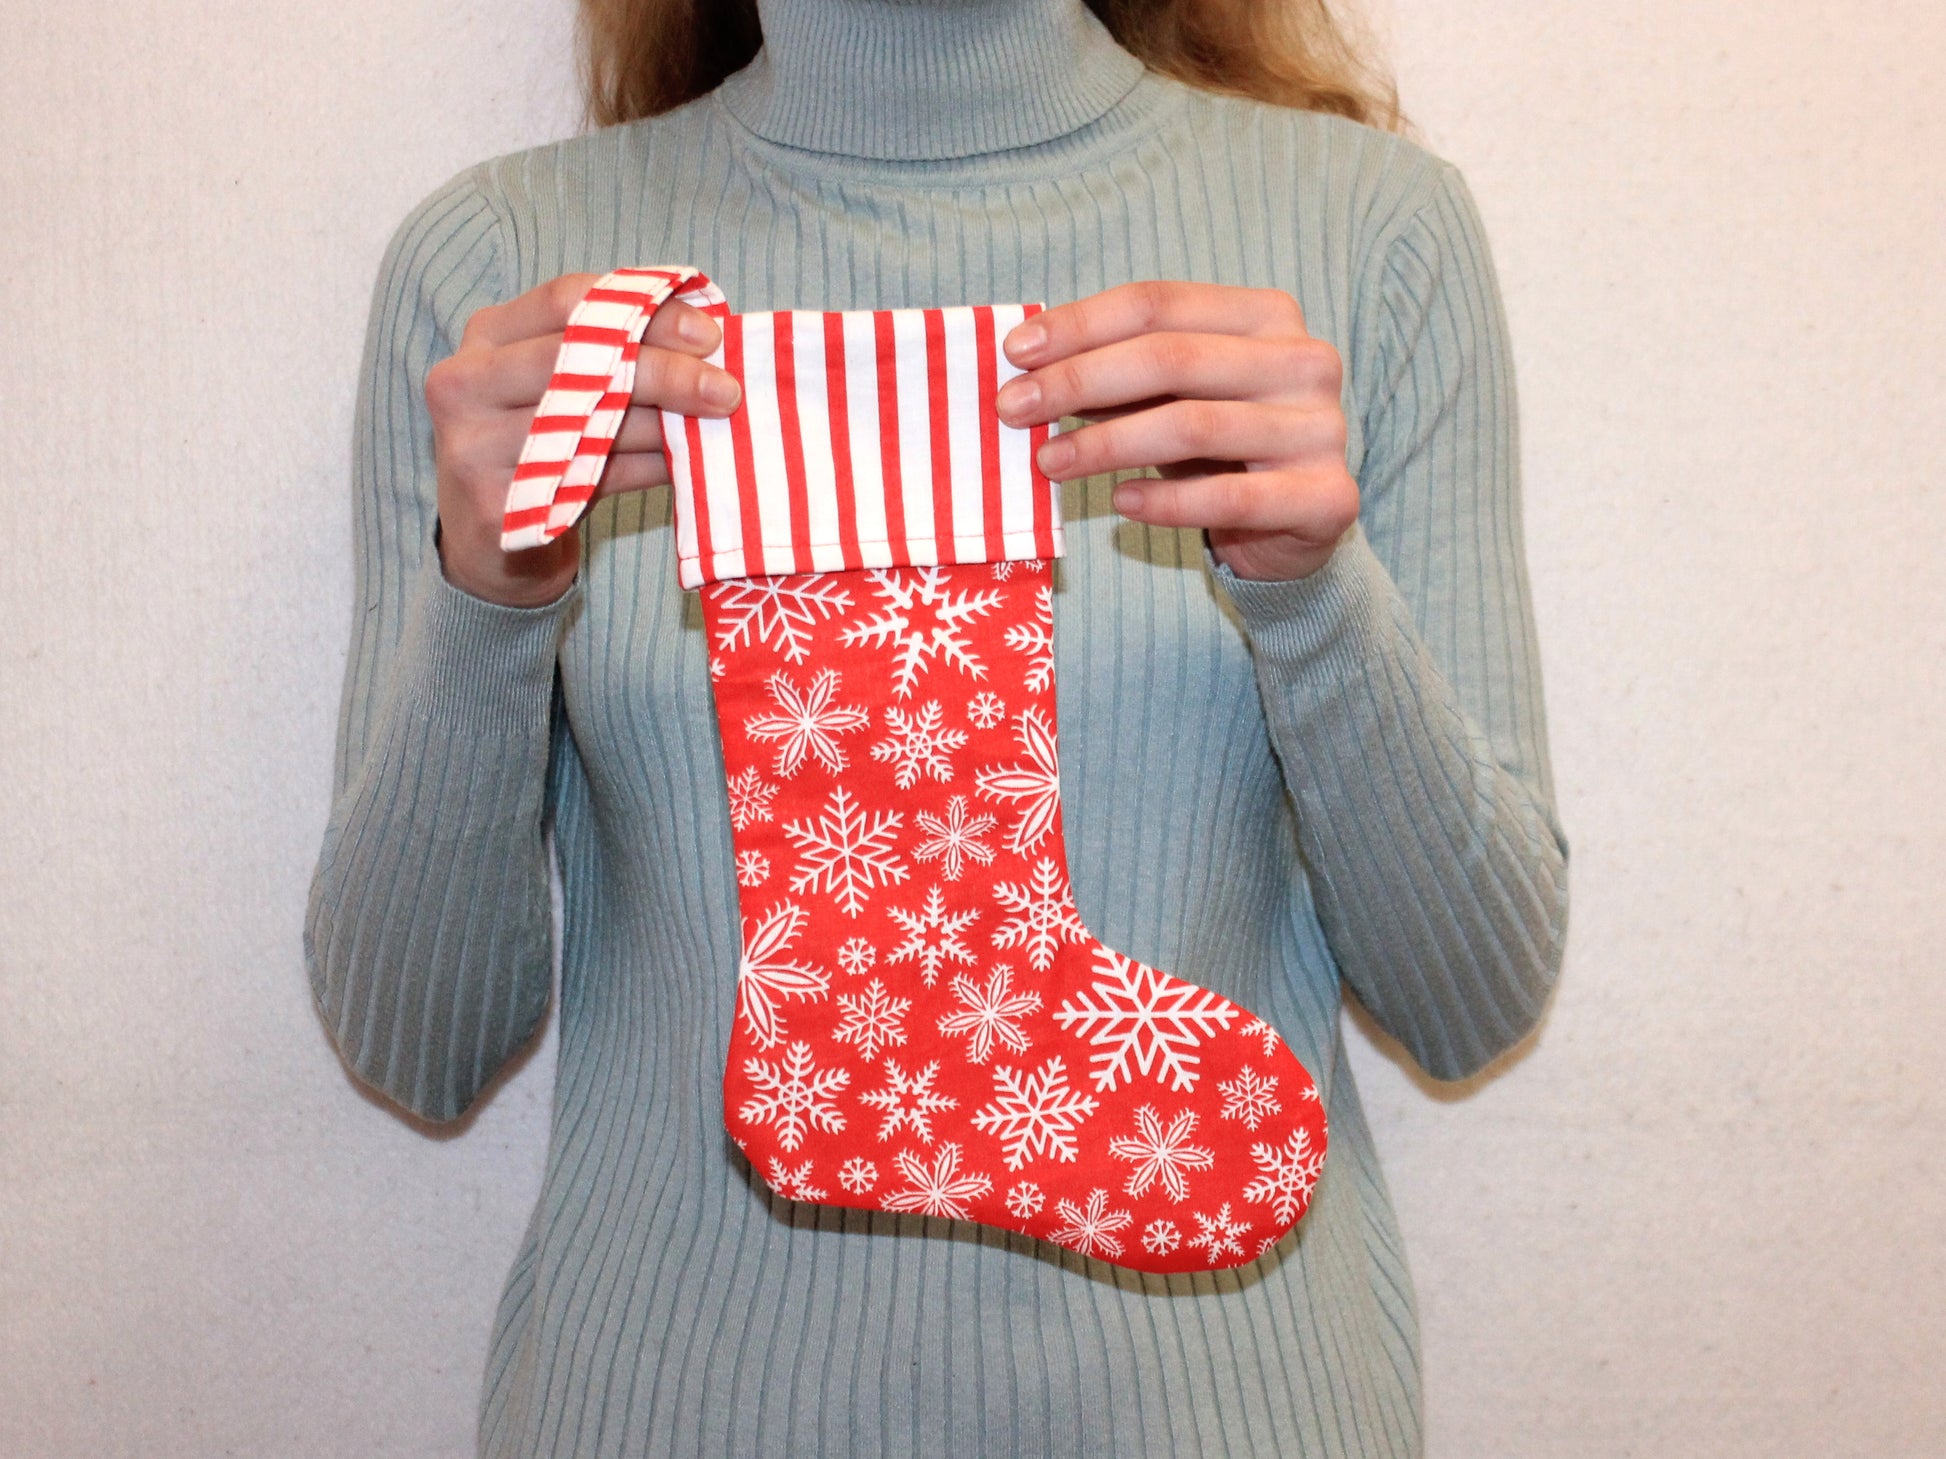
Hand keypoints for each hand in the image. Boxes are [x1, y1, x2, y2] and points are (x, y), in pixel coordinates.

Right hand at [424, 273, 742, 607]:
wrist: (486, 540)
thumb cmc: (538, 446)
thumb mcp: (560, 385)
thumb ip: (611, 354)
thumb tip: (708, 340)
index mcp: (486, 336)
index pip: (568, 301)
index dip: (646, 310)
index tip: (709, 333)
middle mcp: (464, 382)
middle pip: (577, 359)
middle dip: (666, 371)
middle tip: (728, 390)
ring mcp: (473, 447)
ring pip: (591, 425)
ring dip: (667, 427)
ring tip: (716, 429)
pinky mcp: (499, 507)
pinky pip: (594, 481)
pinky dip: (649, 471)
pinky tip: (686, 468)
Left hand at [996, 281, 1357, 581]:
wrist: (1299, 526)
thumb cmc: (1222, 449)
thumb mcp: (1172, 399)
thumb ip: (1119, 377)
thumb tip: (1028, 367)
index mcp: (1267, 316)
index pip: (1160, 303)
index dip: (1081, 324)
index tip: (1014, 352)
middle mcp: (1304, 361)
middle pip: (1172, 357)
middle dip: (1079, 380)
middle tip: (1013, 409)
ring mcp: (1321, 429)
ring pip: (1193, 425)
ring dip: (1107, 444)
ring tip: (1048, 462)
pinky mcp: (1328, 497)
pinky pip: (1232, 497)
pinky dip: (1167, 501)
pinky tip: (1120, 504)